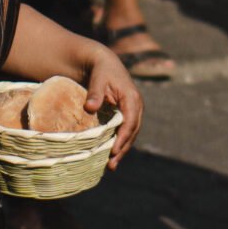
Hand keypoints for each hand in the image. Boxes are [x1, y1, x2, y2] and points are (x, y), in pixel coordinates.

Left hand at [82, 46, 142, 167]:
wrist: (104, 63)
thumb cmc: (101, 70)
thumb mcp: (98, 78)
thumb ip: (95, 93)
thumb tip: (90, 108)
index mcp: (132, 98)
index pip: (130, 122)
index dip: (122, 137)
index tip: (113, 150)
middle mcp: (136, 106)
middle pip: (132, 131)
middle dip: (123, 148)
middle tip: (111, 164)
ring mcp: (133, 111)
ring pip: (130, 134)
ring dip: (122, 149)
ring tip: (111, 165)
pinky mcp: (127, 114)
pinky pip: (125, 131)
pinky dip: (120, 143)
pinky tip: (111, 154)